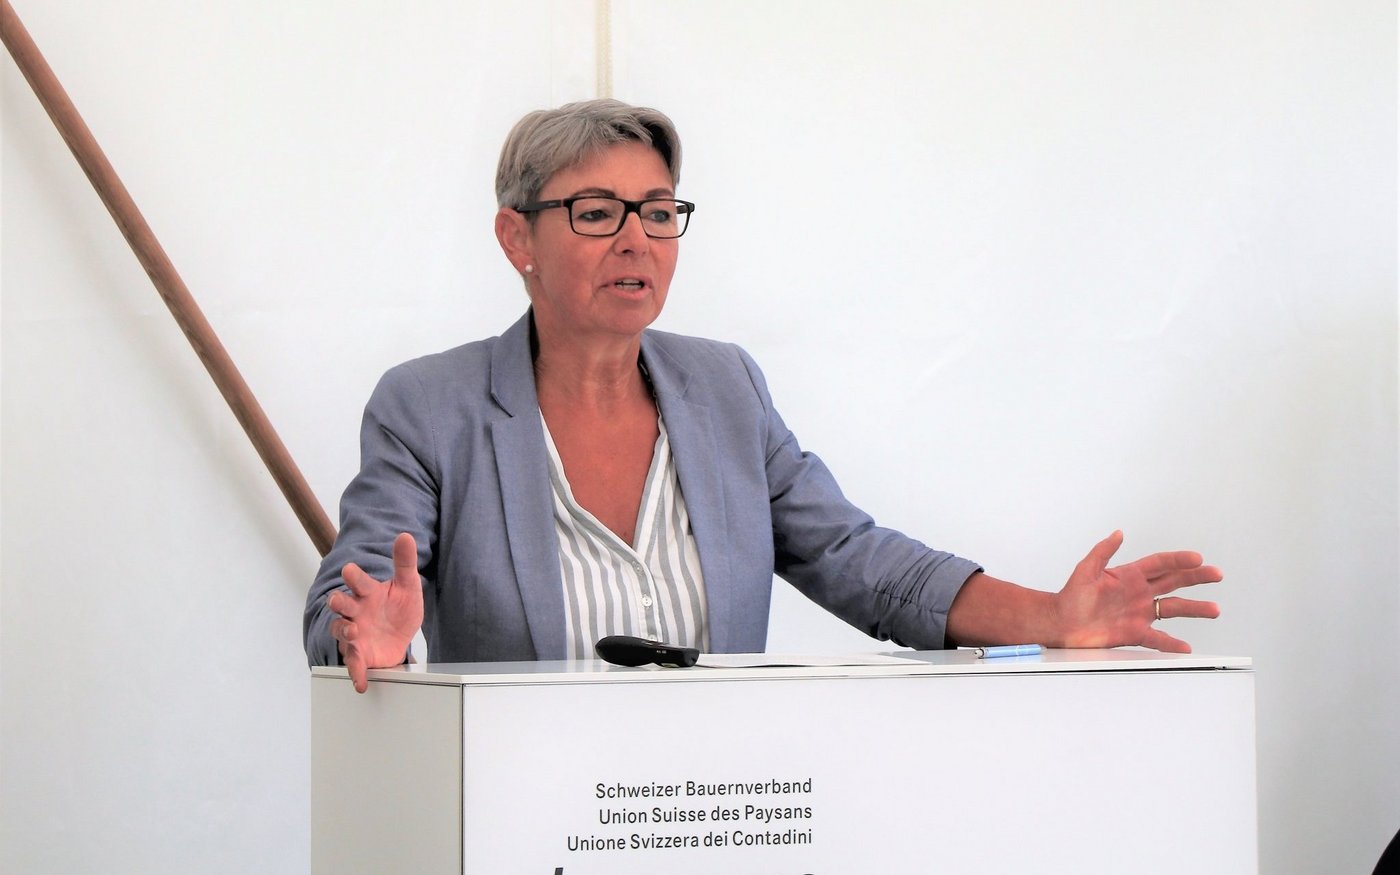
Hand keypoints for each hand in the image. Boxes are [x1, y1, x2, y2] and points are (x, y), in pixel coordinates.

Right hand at [327, 532, 424, 692]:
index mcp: (368, 592)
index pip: (358, 581)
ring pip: (341, 631)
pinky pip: (353, 663)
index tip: (350, 570)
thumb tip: (406, 536)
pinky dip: (355, 672)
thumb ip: (404, 562)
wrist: (400, 636)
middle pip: (341, 604)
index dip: (354, 576)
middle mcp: (357, 611)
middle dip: (338, 602)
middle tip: (338, 600)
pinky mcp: (359, 653)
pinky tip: (360, 682)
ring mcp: (355, 633)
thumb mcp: (408, 585)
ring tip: (353, 633)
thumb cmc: (398, 607)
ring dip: (344, 631)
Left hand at [1054, 530, 1221, 651]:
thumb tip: (1118, 533)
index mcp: (1130, 575)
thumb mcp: (1086, 570)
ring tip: (1215, 610)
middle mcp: (1139, 592)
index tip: (1197, 558)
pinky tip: (1185, 647)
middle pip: (1174, 581)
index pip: (1160, 564)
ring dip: (1194, 608)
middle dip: (1196, 577)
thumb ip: (1103, 551)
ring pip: (1173, 608)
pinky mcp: (1134, 632)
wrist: (1062, 622)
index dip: (1179, 560)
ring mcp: (1139, 612)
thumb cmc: (1071, 596)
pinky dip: (1172, 643)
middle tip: (1216, 574)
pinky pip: (1158, 639)